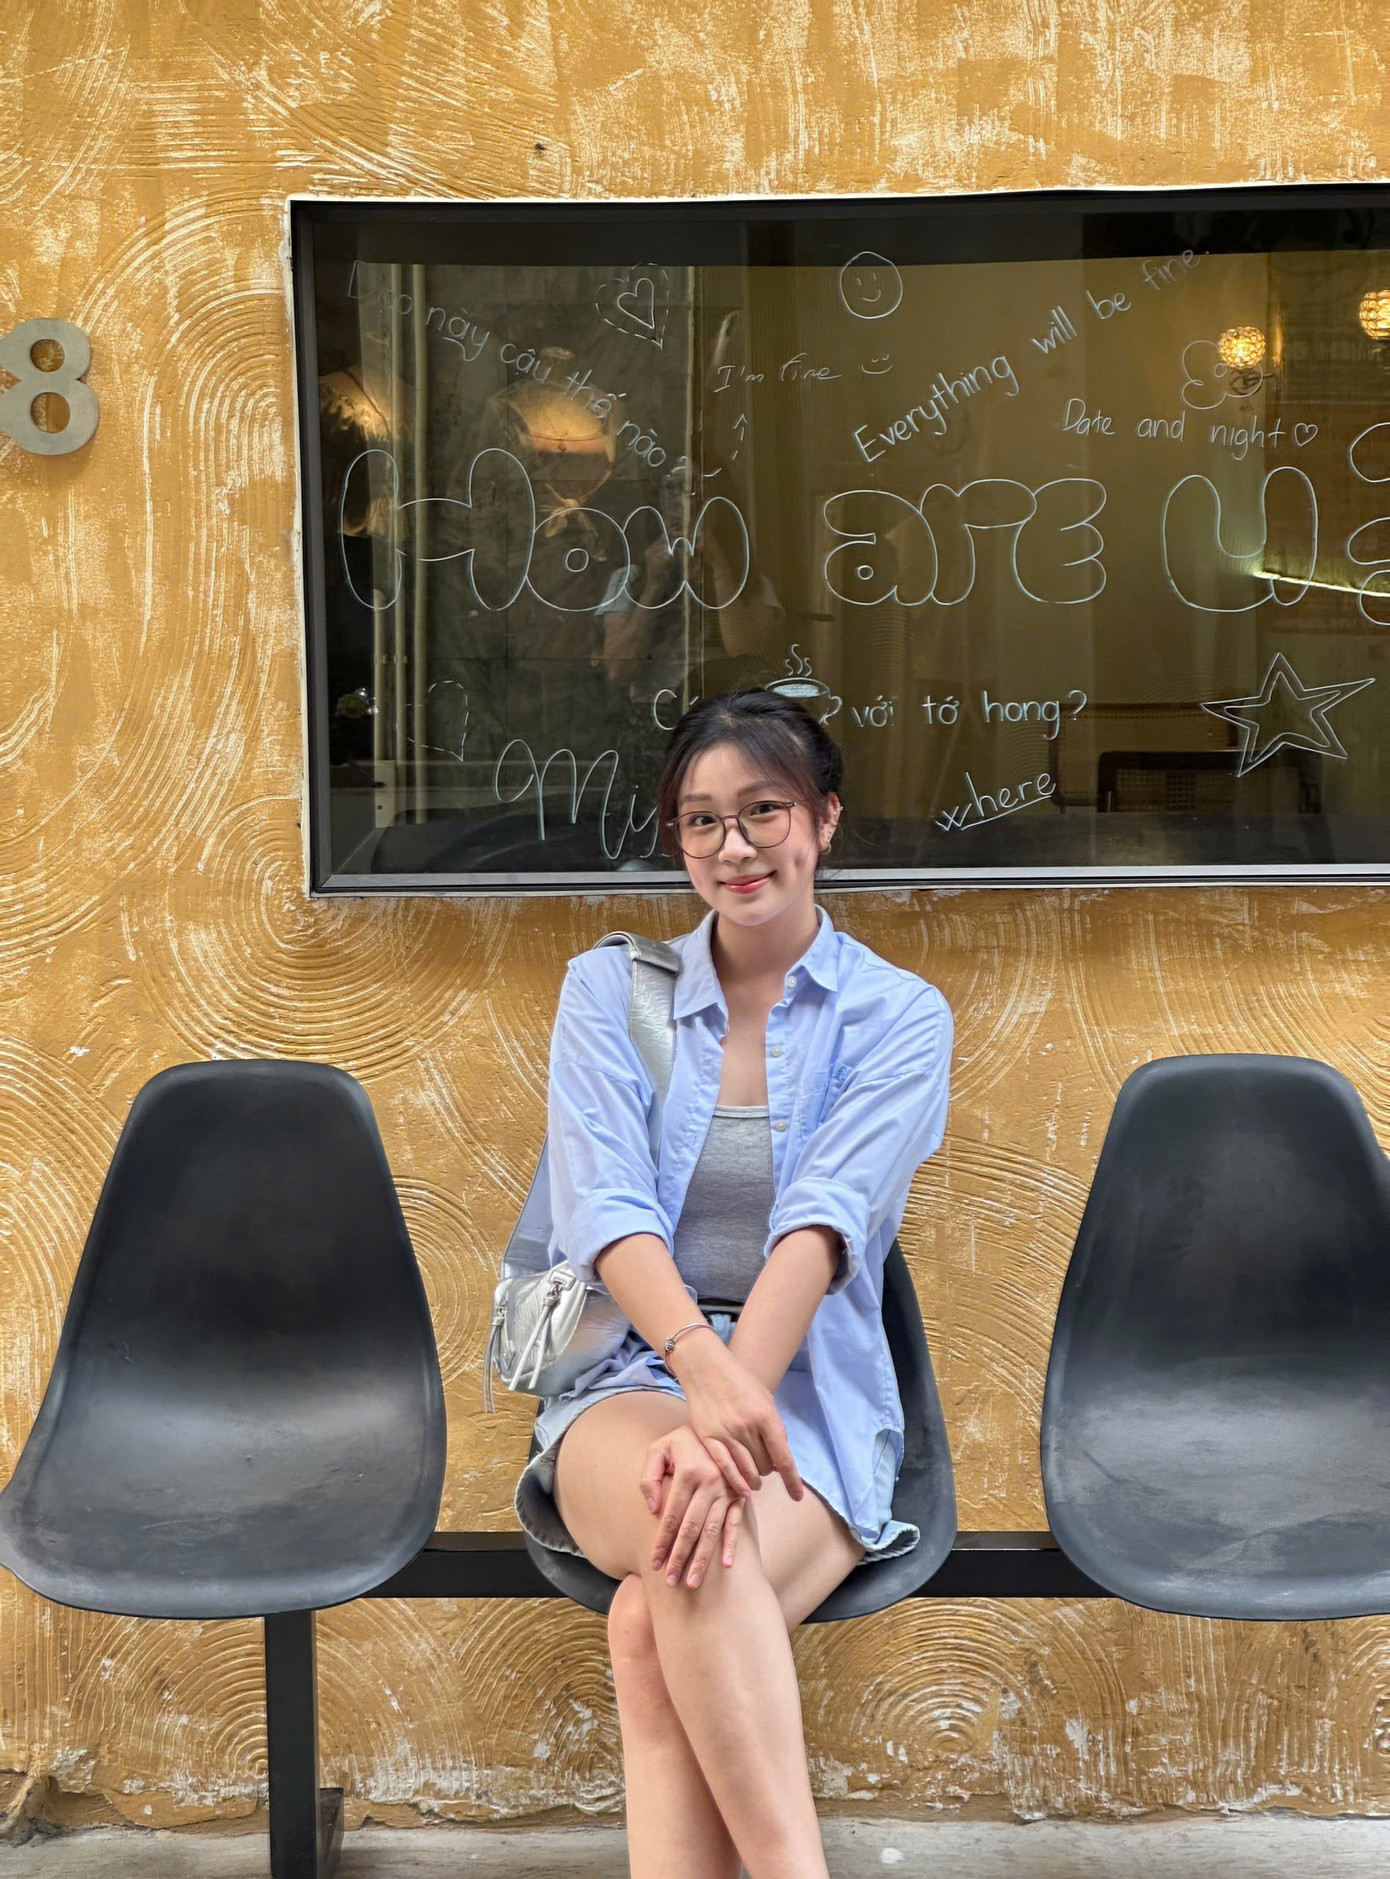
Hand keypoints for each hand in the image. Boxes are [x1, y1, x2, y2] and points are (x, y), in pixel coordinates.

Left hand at [641, 1423, 747, 1587]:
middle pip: (691, 1529)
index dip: (662, 1542)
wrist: (717, 1425)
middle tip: (671, 1582)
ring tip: (694, 1583)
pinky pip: (736, 1522)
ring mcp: (727, 1490)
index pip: (671, 1516)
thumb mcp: (658, 1449)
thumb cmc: (681, 1441)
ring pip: (712, 1531)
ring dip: (704, 1559)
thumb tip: (653, 1508)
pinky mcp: (740, 1495)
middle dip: (680, 1558)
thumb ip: (649, 1477)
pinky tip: (727, 1565)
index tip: (654, 1564)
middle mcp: (709, 1483)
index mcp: (688, 1473)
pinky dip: (732, 1544)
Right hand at [669, 1332, 804, 1503]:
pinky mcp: (709, 1438)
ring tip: (756, 1481)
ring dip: (755, 1479)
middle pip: (765, 1466)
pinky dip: (737, 1482)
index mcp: (765, 1416)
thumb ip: (774, 1426)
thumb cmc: (739, 1381)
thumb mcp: (765, 1398)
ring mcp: (726, 1433)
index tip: (796, 1496)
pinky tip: (744, 1490)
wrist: (706, 1367)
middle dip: (769, 1470)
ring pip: (747, 1470)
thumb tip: (779, 1455)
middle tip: (766, 1465)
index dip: (792, 1480)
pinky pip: (726, 1467)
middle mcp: (747, 1427)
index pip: (783, 1457)